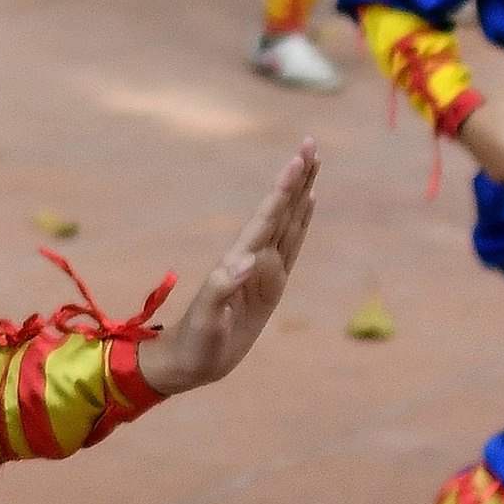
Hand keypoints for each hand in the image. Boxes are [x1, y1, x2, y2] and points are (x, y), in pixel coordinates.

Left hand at [136, 146, 320, 395]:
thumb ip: (222, 290)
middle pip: (280, 210)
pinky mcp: (270, 283)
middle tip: (310, 143)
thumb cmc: (197, 342)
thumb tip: (246, 261)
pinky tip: (307, 204)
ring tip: (312, 163)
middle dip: (296, 178)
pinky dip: (301, 222)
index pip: (266, 218)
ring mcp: (263, 268)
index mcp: (240, 261)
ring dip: (301, 192)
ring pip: (288, 221)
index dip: (283, 191)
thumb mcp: (207, 319)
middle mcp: (253, 257)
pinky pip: (291, 246)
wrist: (191, 360)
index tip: (297, 161)